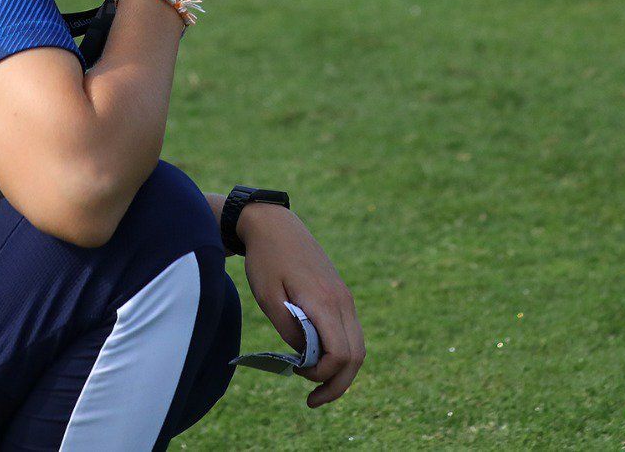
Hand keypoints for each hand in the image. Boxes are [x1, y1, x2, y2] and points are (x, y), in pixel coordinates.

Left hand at [236, 204, 365, 407]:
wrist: (275, 224)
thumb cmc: (266, 259)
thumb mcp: (267, 297)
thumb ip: (289, 329)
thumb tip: (306, 355)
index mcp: (324, 301)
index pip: (340, 354)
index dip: (322, 375)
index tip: (297, 373)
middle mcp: (342, 301)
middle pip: (357, 356)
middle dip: (337, 384)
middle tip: (312, 399)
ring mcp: (345, 298)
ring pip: (358, 346)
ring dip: (341, 371)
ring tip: (316, 384)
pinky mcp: (341, 296)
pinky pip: (350, 333)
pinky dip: (340, 353)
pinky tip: (318, 359)